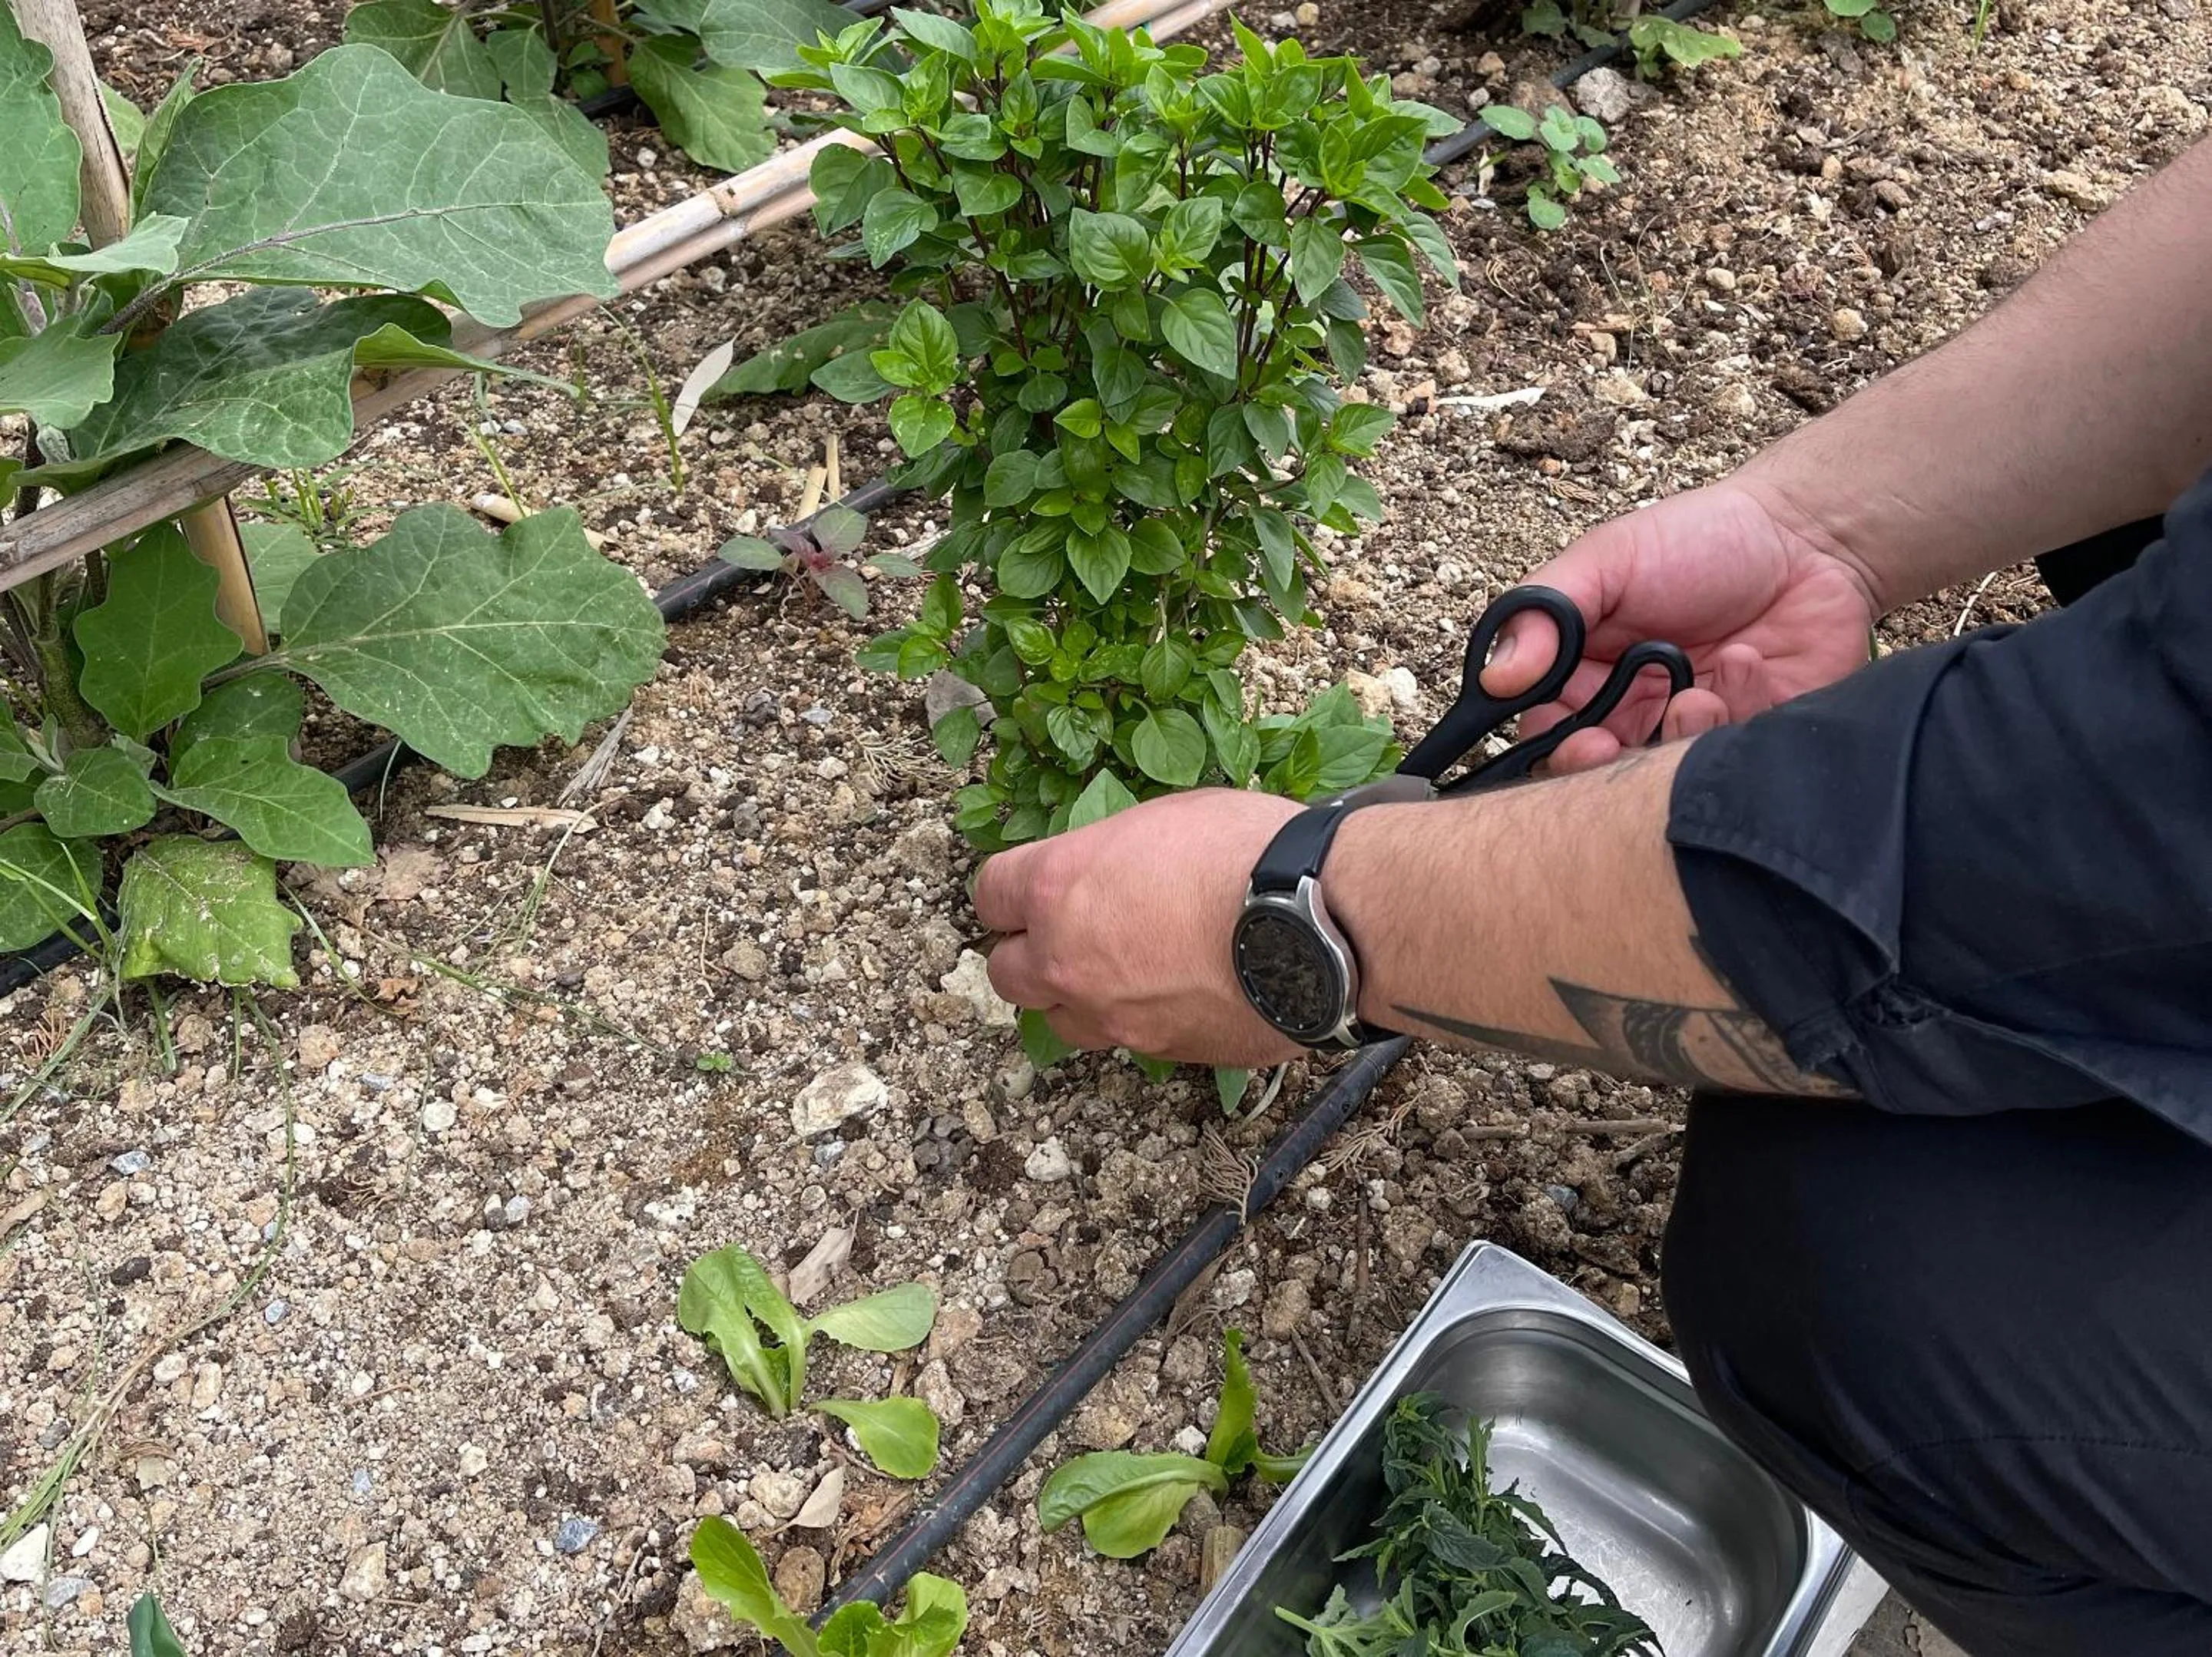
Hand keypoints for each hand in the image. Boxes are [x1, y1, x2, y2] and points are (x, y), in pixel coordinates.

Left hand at [974, 789, 1305, 1066]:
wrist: (1317, 925)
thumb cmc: (1247, 851)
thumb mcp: (1167, 818)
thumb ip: (1113, 853)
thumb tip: (1110, 869)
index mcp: (1057, 887)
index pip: (989, 895)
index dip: (1009, 892)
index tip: (1028, 890)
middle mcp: (1066, 960)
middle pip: (1007, 972)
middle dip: (1030, 953)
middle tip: (1068, 935)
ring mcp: (1110, 1016)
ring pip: (1058, 1020)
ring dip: (1075, 997)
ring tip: (1119, 972)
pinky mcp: (1158, 1053)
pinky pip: (1124, 1041)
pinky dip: (1137, 1021)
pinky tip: (1176, 993)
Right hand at [1487, 477, 1882, 771]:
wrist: (1810, 536)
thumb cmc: (1701, 540)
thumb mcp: (1610, 560)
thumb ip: (1547, 613)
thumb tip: (1496, 676)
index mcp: (1588, 675)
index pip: (1550, 733)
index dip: (1554, 746)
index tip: (1572, 737)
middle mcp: (1636, 713)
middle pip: (1601, 772)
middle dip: (1605, 766)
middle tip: (1612, 745)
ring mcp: (1693, 731)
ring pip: (1663, 775)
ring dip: (1677, 735)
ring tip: (1699, 690)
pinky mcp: (1752, 740)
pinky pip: (1731, 757)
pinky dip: (1736, 711)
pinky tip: (1748, 661)